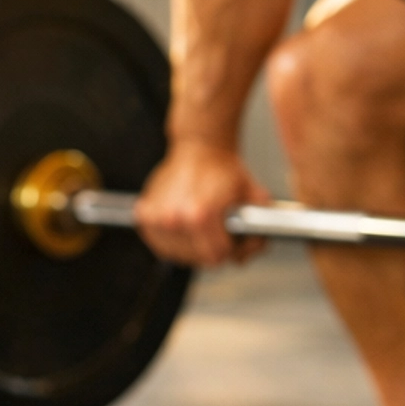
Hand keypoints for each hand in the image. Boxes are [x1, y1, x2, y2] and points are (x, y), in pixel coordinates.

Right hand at [133, 138, 269, 267]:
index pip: (217, 256)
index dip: (230, 251)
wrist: (200, 147)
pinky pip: (161, 243)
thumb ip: (259, 229)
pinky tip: (184, 226)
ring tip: (202, 228)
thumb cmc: (223, 169)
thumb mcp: (253, 196)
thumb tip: (250, 252)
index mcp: (200, 216)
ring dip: (192, 247)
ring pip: (178, 254)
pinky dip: (173, 239)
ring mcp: (156, 218)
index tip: (233, 241)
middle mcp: (174, 218)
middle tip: (219, 233)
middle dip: (212, 249)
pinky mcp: (145, 215)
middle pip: (197, 258)